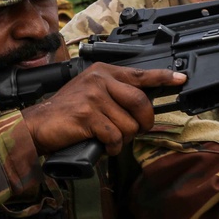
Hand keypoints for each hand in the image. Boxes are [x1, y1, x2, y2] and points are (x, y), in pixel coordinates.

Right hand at [22, 63, 185, 155]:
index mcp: (104, 72)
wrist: (37, 125)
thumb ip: (115, 92)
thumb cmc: (67, 113)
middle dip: (144, 122)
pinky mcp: (87, 115)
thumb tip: (144, 105)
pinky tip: (104, 146)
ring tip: (111, 139)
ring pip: (129, 124)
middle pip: (141, 102)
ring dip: (124, 139)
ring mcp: (93, 96)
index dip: (163, 77)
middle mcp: (100, 80)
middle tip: (137, 130)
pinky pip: (115, 136)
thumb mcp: (92, 93)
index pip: (140, 74)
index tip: (181, 78)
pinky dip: (113, 147)